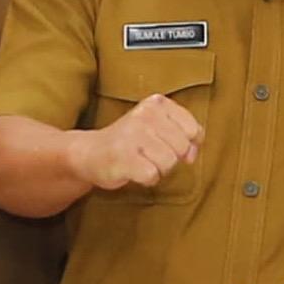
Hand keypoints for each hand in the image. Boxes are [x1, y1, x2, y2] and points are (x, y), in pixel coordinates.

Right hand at [78, 94, 206, 191]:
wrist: (90, 152)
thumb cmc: (131, 141)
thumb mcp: (159, 127)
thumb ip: (183, 135)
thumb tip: (192, 155)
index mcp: (157, 103)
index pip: (193, 130)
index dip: (189, 145)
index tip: (171, 146)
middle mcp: (145, 115)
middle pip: (182, 148)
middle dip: (171, 158)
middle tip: (151, 155)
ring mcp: (133, 135)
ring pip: (169, 163)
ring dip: (159, 170)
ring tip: (141, 162)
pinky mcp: (123, 156)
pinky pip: (152, 175)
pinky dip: (147, 179)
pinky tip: (134, 171)